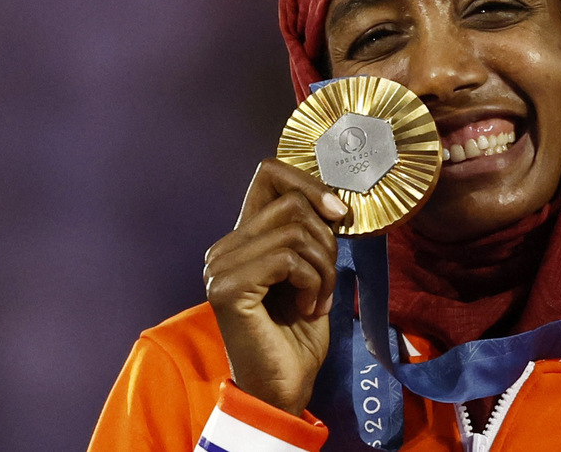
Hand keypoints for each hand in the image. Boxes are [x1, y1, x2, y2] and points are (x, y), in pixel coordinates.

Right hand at [204, 158, 347, 414]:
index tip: (339, 213)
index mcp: (242, 238)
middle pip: (292, 203)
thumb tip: (334, 202)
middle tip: (326, 281)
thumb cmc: (298, 333)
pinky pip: (289, 260)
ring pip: (295, 231)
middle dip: (326, 241)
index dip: (310, 184)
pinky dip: (314, 284)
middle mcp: (224, 247)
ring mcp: (221, 267)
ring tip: (317, 300)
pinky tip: (307, 310)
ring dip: (324, 268)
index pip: (269, 174)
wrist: (284, 386)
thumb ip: (312, 234)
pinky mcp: (229, 288)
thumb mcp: (313, 271)